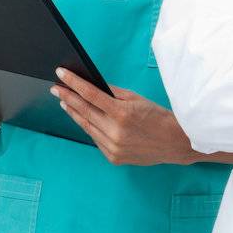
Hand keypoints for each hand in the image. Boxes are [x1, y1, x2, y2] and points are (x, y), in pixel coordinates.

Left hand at [52, 68, 194, 165]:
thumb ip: (112, 93)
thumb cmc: (158, 117)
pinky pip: (96, 139)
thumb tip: (92, 86)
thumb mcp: (136, 99)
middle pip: (84, 111)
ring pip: (87, 127)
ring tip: (64, 102)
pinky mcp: (113, 158)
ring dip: (74, 113)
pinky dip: (89, 127)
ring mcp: (113, 147)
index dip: (73, 83)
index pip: (90, 95)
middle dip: (68, 98)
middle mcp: (115, 132)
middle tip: (56, 89)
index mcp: (122, 114)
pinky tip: (83, 119)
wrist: (176, 143)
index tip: (60, 75)